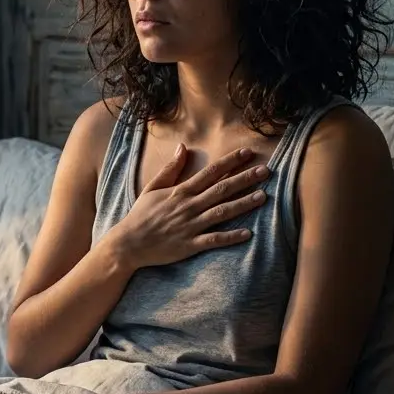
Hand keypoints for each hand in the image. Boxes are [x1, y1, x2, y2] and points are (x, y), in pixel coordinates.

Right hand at [107, 145, 268, 268]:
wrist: (128, 244)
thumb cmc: (141, 215)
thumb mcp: (153, 187)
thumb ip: (171, 168)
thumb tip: (183, 147)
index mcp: (181, 191)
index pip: (211, 172)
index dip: (231, 162)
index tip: (248, 153)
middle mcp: (189, 206)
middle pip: (221, 189)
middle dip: (245, 179)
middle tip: (266, 171)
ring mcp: (190, 226)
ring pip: (221, 212)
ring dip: (243, 204)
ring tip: (263, 197)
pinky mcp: (190, 245)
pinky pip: (214, 240)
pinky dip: (230, 237)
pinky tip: (248, 233)